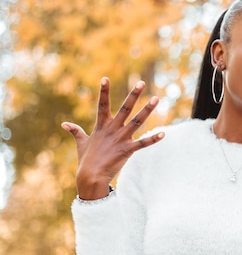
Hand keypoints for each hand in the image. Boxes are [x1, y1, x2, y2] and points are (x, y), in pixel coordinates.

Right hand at [61, 77, 164, 199]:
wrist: (90, 177)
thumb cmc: (86, 160)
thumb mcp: (81, 142)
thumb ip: (76, 131)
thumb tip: (64, 124)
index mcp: (102, 126)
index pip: (102, 104)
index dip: (103, 91)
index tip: (105, 78)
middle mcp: (113, 129)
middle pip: (124, 108)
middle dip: (133, 95)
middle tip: (141, 82)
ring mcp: (121, 139)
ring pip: (137, 121)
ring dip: (147, 110)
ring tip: (156, 99)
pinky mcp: (128, 150)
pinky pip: (143, 143)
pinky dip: (153, 139)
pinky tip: (163, 133)